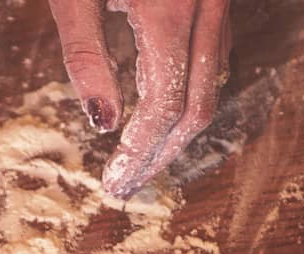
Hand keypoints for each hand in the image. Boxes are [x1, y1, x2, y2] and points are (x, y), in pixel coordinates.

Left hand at [48, 0, 231, 197]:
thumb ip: (85, 55)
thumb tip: (102, 122)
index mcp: (169, 9)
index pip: (165, 103)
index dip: (140, 149)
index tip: (115, 180)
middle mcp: (206, 8)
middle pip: (197, 107)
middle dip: (161, 153)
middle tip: (126, 184)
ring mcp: (218, 4)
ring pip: (212, 87)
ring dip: (178, 130)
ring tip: (140, 160)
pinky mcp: (218, 0)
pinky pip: (213, 61)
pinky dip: (188, 95)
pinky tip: (157, 114)